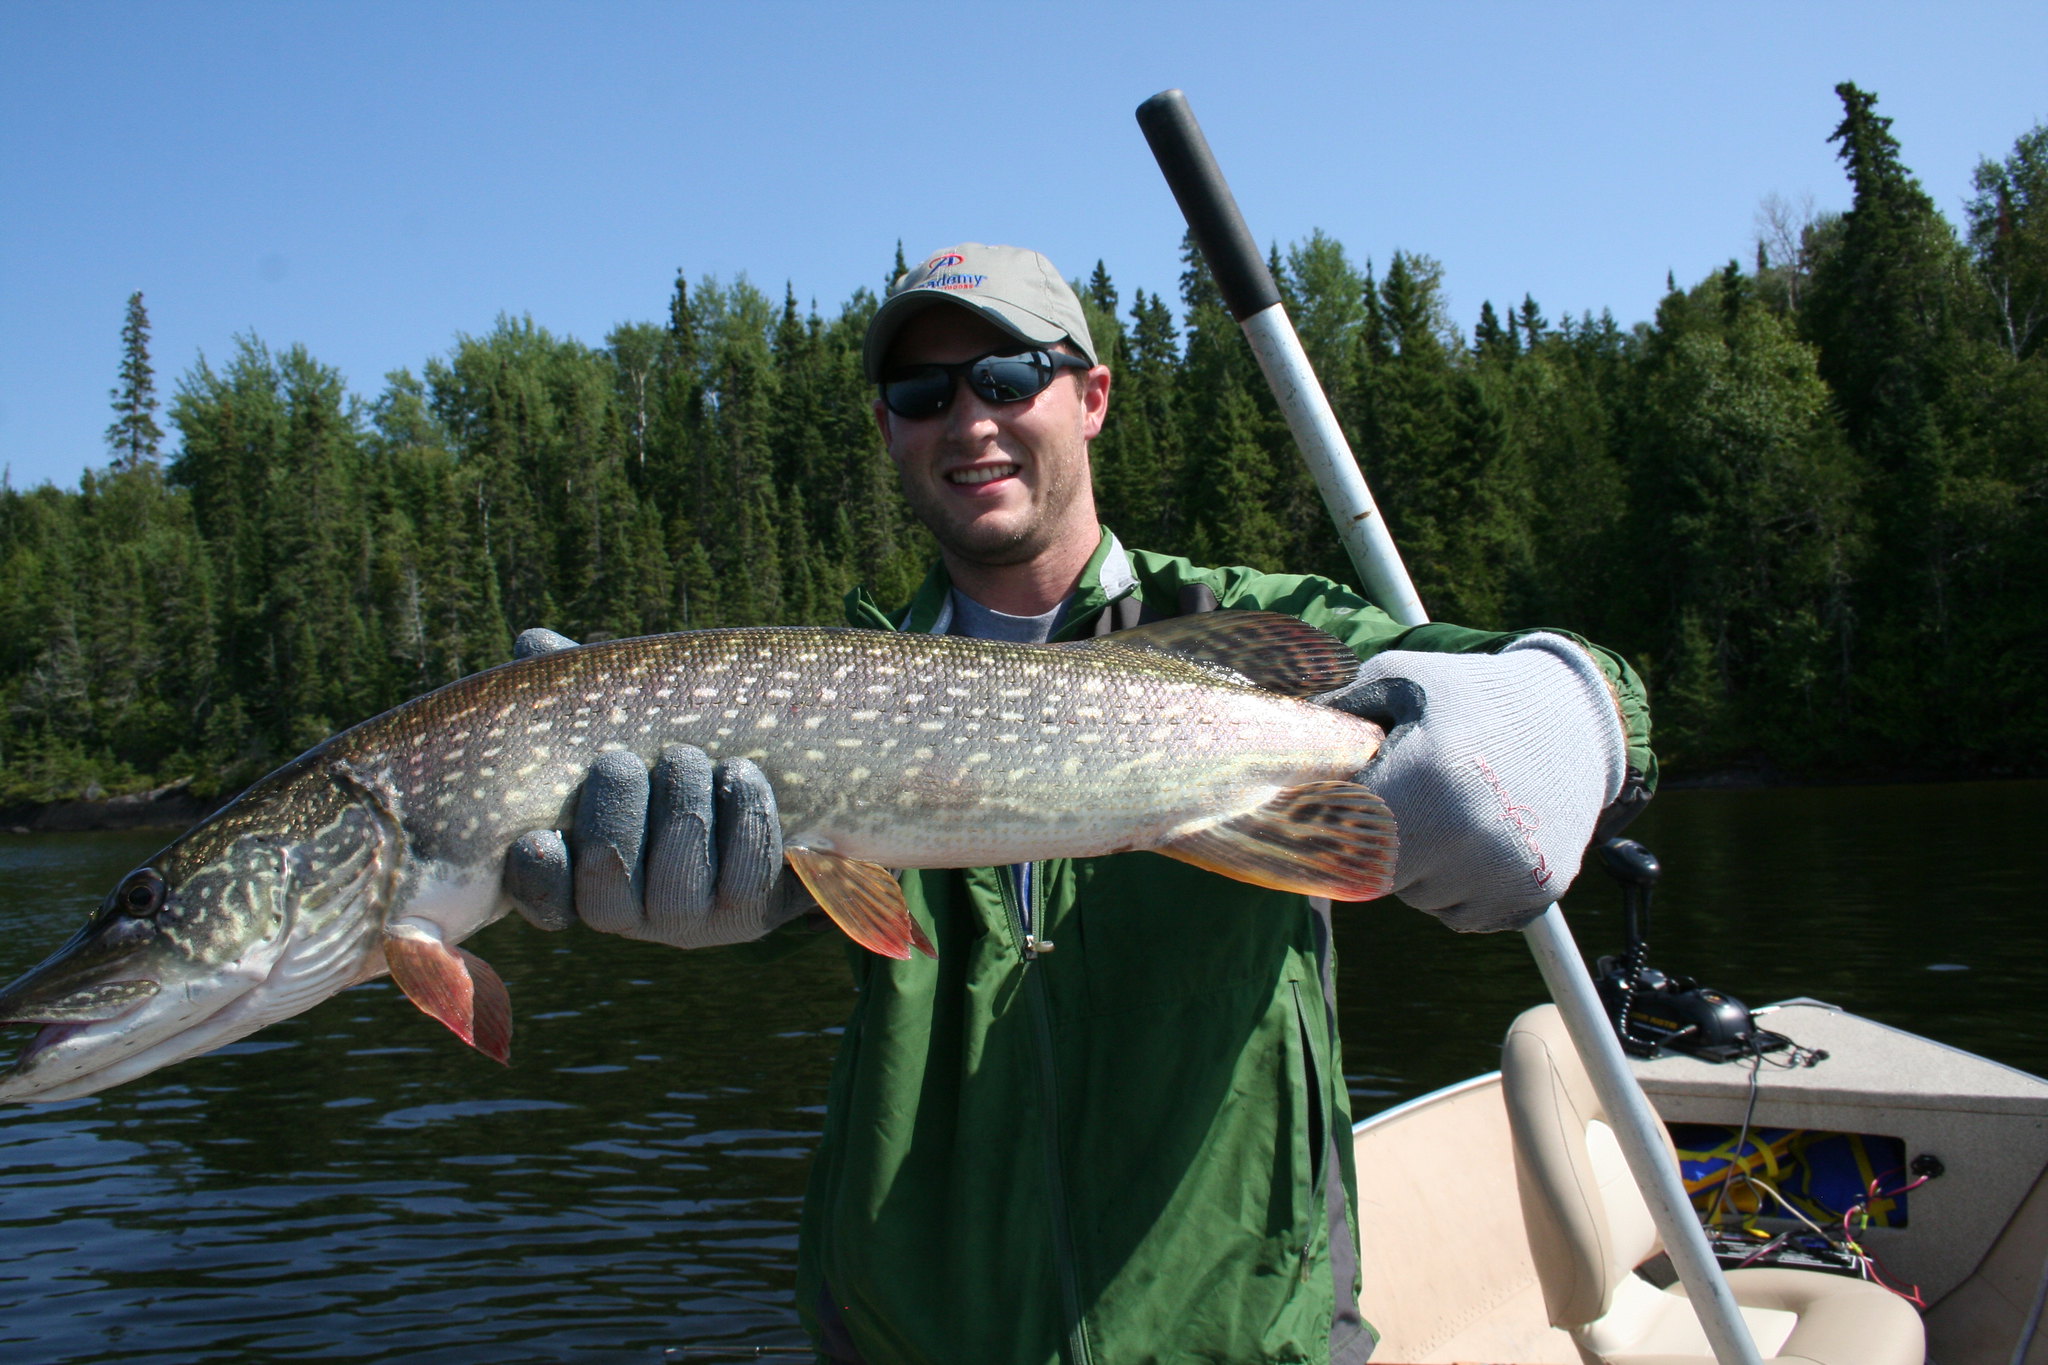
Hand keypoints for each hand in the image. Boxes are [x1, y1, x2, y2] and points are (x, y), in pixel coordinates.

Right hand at [499, 628, 813, 946]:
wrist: (781, 785)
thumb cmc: (672, 749)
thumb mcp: (627, 717)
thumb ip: (581, 692)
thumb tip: (536, 644)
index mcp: (580, 871)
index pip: (544, 899)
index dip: (537, 879)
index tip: (536, 839)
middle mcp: (631, 911)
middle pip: (609, 893)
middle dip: (614, 822)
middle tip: (621, 761)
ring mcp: (692, 918)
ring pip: (677, 890)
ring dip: (680, 816)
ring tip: (685, 758)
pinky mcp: (754, 913)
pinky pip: (747, 881)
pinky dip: (744, 822)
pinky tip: (742, 775)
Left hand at [1321, 634, 1627, 932]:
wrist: (1576, 720)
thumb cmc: (1471, 695)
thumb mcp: (1398, 681)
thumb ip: (1333, 712)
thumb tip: (1272, 741)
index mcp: (1426, 779)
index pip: (1336, 832)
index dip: (1318, 822)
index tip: (1312, 808)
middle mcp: (1467, 836)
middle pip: (1374, 876)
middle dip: (1368, 845)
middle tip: (1390, 804)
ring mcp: (1503, 873)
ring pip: (1418, 898)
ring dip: (1414, 867)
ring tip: (1444, 811)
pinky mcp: (1531, 897)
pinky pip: (1460, 914)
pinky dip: (1454, 887)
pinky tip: (1474, 838)